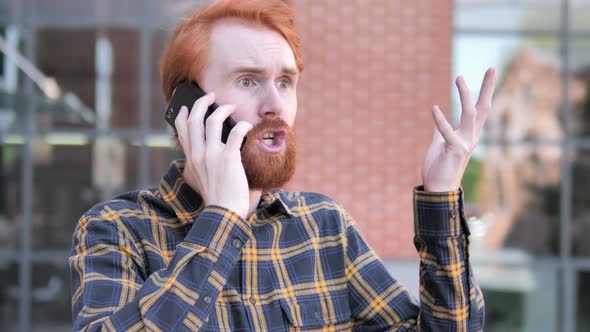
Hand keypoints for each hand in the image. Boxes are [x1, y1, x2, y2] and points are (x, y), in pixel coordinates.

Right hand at [175, 93, 252, 217]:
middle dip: (202, 103)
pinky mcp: (228, 158)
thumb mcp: (201, 180)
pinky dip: (242, 125)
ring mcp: (212, 155)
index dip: (184, 115)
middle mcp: (198, 155)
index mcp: (191, 159)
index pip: (182, 131)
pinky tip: (248, 126)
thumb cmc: (217, 198)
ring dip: (222, 109)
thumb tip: (211, 150)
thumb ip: (201, 165)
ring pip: (212, 121)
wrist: (224, 213)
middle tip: (211, 96)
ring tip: (231, 107)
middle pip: (194, 119)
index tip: (188, 107)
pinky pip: (235, 132)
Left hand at [421, 68, 496, 191]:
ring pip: (469, 114)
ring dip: (465, 95)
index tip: (491, 72)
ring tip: (460, 77)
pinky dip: (440, 120)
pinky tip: (434, 108)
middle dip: (488, 88)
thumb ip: (441, 130)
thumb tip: (439, 116)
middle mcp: (471, 136)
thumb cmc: (440, 167)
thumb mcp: (440, 143)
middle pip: (482, 108)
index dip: (485, 90)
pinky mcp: (454, 150)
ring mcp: (465, 143)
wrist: (438, 188)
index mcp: (468, 134)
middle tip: (492, 68)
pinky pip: (447, 132)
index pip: (480, 109)